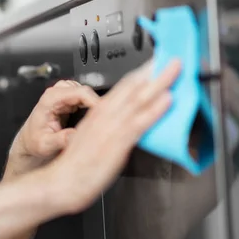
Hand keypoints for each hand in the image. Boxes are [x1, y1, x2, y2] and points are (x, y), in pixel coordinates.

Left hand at [9, 80, 99, 170]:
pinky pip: (86, 98)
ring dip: (94, 106)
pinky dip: (92, 107)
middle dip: (97, 106)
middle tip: (102, 122)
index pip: (80, 92)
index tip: (104, 115)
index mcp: (50, 99)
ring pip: (88, 93)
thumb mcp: (46, 144)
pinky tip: (91, 119)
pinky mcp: (69, 99)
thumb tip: (76, 135)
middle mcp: (57, 93)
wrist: (30, 141)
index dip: (96, 102)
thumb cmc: (34, 141)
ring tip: (96, 122)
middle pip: (87, 91)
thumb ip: (61, 139)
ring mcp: (63, 94)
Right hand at [49, 59, 181, 213]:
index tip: (155, 64)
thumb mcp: (89, 137)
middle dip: (153, 70)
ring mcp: (112, 127)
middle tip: (171, 58)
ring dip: (159, 82)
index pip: (123, 87)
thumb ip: (107, 127)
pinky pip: (140, 121)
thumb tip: (125, 123)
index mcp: (97, 113)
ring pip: (138, 98)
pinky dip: (154, 108)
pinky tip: (167, 99)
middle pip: (132, 87)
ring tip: (175, 69)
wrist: (63, 180)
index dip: (140, 73)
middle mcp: (105, 116)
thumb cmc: (75, 164)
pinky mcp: (118, 142)